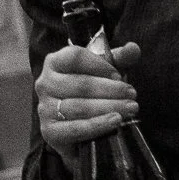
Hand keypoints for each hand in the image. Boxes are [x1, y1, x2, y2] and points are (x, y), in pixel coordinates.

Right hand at [35, 33, 143, 162]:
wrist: (77, 129)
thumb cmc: (90, 93)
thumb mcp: (104, 72)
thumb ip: (119, 59)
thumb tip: (133, 48)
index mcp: (55, 62)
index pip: (75, 57)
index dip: (100, 65)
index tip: (119, 75)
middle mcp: (45, 83)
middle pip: (80, 84)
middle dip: (111, 90)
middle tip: (132, 95)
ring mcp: (45, 108)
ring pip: (79, 106)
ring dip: (108, 107)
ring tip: (130, 109)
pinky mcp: (49, 131)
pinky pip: (75, 128)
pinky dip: (97, 125)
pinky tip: (115, 121)